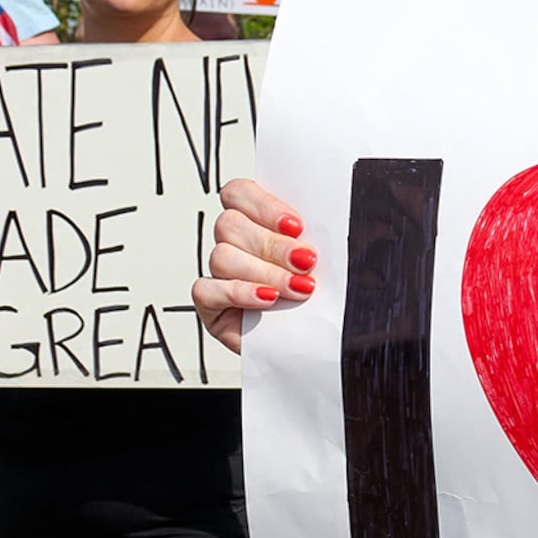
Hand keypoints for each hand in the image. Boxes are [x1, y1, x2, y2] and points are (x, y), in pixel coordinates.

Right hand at [195, 177, 315, 353]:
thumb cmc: (324, 299)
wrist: (320, 344)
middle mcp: (235, 244)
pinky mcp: (211, 306)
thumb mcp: (330, 259)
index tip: (297, 225)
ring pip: (221, 256)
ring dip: (264, 272)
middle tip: (306, 263)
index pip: (239, 193)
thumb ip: (322, 233)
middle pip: (231, 224)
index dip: (264, 205)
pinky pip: (207, 290)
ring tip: (298, 289)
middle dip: (273, 245)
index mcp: (258, 222)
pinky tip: (267, 299)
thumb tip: (329, 216)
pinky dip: (239, 292)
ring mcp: (220, 274)